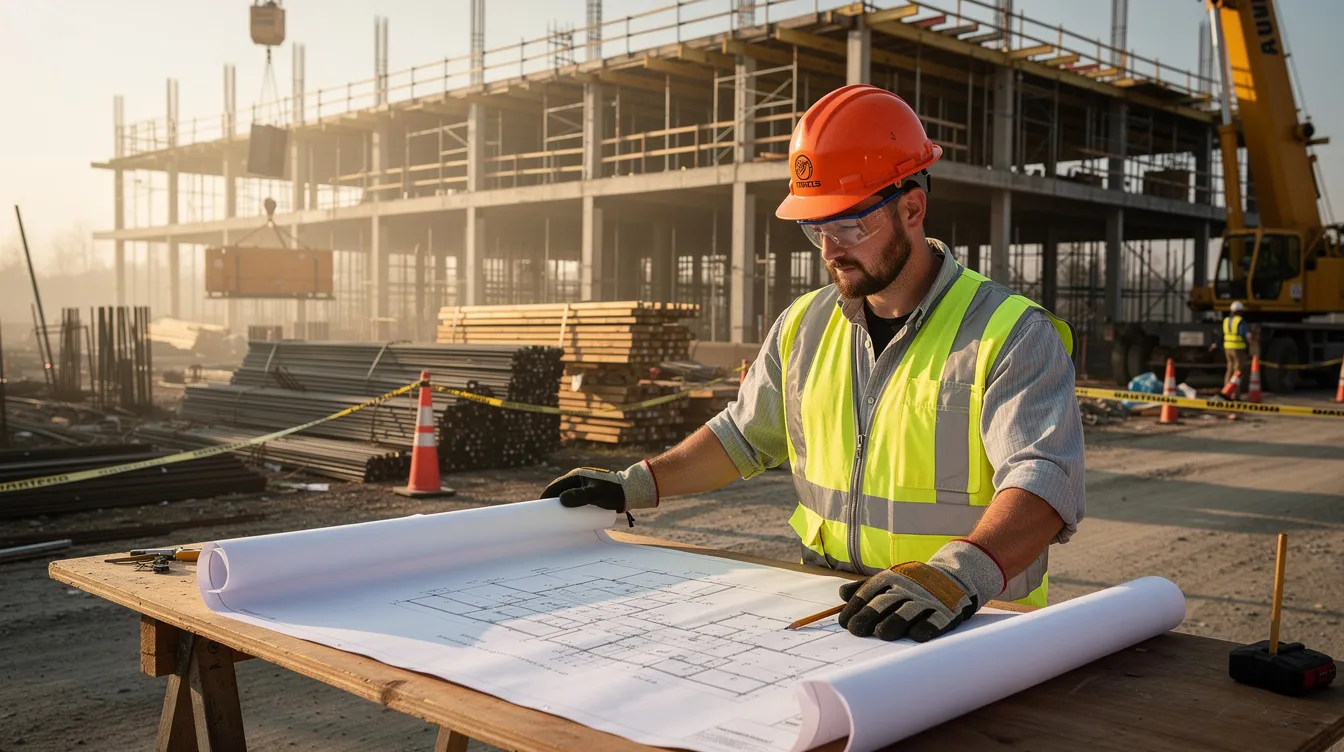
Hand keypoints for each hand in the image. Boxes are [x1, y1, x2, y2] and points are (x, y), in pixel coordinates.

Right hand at [541, 460, 658, 512]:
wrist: (630, 492)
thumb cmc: (613, 491)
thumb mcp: (595, 494)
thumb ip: (580, 497)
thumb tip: (561, 501)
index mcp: (577, 476)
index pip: (556, 485)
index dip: (546, 495)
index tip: (538, 506)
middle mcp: (579, 480)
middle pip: (560, 492)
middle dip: (552, 503)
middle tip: (545, 517)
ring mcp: (584, 488)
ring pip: (568, 498)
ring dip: (562, 506)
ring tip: (555, 520)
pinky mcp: (590, 496)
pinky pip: (576, 502)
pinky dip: (570, 508)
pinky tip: (568, 518)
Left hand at [836, 539, 1005, 641]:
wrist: (955, 576)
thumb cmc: (914, 583)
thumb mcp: (891, 579)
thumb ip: (866, 587)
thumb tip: (842, 594)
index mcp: (892, 578)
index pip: (868, 592)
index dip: (855, 608)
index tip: (845, 623)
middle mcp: (907, 588)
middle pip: (884, 603)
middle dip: (868, 616)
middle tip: (857, 631)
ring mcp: (926, 600)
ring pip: (907, 612)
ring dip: (894, 623)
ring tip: (882, 634)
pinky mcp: (945, 612)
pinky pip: (934, 621)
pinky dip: (926, 628)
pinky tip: (916, 636)